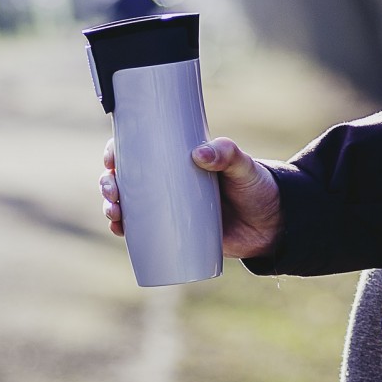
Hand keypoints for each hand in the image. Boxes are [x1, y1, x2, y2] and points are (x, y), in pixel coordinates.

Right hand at [99, 136, 282, 258]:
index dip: (116, 151)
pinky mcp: (175, 232)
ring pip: (128, 205)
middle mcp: (168, 181)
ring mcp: (169, 208)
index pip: (138, 149)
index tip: (111, 158)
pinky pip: (142, 232)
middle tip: (113, 191)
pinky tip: (119, 230)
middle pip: (126, 178)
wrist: (273, 225)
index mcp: (177, 159)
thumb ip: (228, 154)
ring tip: (115, 214)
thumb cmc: (256, 187)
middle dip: (108, 183)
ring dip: (111, 207)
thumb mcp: (244, 166)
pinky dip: (125, 230)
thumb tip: (199, 153)